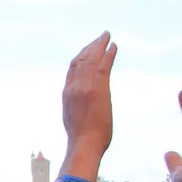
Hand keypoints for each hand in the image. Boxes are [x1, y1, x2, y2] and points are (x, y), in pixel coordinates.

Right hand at [62, 31, 116, 157]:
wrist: (84, 145)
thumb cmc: (82, 138)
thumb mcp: (73, 118)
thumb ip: (76, 106)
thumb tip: (81, 106)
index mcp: (67, 93)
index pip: (73, 68)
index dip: (82, 55)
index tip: (89, 48)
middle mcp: (74, 87)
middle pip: (82, 59)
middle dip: (91, 46)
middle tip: (101, 37)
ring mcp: (85, 87)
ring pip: (92, 59)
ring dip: (100, 45)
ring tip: (107, 36)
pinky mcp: (98, 89)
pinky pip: (103, 66)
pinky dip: (108, 54)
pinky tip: (113, 46)